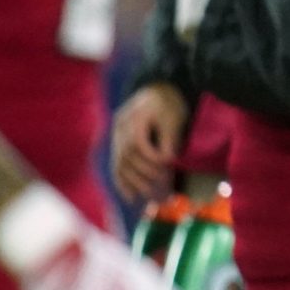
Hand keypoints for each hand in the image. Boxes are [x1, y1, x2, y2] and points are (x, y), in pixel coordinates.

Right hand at [110, 84, 190, 206]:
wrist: (155, 92)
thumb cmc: (168, 104)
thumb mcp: (173, 116)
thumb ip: (169, 136)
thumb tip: (168, 159)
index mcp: (133, 117)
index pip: (137, 142)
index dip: (152, 155)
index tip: (169, 162)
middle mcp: (119, 129)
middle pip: (127, 157)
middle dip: (145, 173)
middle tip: (164, 186)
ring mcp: (115, 138)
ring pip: (120, 164)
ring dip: (134, 183)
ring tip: (151, 197)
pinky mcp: (117, 147)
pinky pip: (116, 167)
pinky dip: (123, 183)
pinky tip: (131, 198)